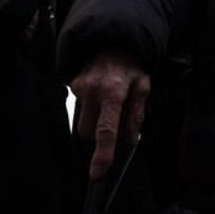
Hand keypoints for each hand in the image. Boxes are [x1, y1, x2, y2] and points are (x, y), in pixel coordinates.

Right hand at [70, 51, 149, 179]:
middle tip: (118, 119)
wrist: (112, 39)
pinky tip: (100, 96)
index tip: (97, 173)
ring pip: (82, 124)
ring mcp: (79, 87)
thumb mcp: (143, 86)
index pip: (107, 129)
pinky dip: (91, 109)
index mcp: (114, 91)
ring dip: (96, 123)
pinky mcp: (71, 85)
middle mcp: (92, 90)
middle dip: (102, 135)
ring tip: (109, 105)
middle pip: (89, 132)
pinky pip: (79, 109)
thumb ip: (136, 115)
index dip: (103, 154)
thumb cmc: (131, 66)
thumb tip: (128, 141)